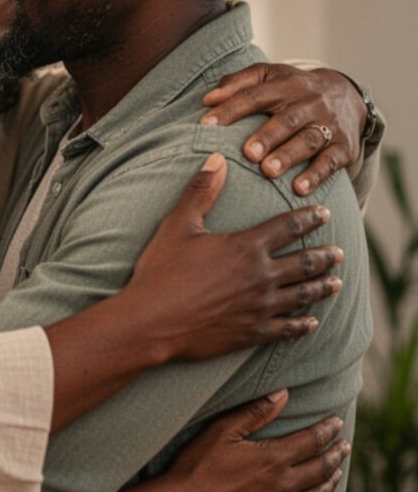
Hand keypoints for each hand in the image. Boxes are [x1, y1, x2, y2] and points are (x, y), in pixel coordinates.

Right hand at [131, 154, 340, 360]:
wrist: (152, 321)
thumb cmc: (161, 271)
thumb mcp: (177, 225)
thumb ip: (201, 191)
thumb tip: (217, 159)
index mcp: (245, 246)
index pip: (288, 226)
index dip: (309, 217)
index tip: (325, 212)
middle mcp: (261, 275)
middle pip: (305, 262)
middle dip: (325, 255)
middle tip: (339, 252)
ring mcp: (260, 306)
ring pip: (303, 295)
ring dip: (322, 287)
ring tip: (337, 283)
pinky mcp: (252, 332)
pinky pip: (287, 329)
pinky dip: (303, 324)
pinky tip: (312, 322)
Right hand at [162, 390, 348, 491]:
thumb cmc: (196, 465)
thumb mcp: (221, 431)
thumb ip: (254, 413)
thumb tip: (283, 394)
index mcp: (273, 459)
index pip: (311, 441)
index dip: (326, 430)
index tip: (337, 422)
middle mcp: (283, 486)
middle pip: (320, 468)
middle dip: (335, 455)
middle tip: (345, 446)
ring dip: (330, 482)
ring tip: (337, 472)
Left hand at [201, 63, 366, 194]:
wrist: (347, 95)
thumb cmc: (293, 90)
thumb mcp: (268, 77)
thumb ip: (237, 84)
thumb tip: (208, 100)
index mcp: (285, 85)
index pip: (254, 96)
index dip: (230, 109)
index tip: (206, 125)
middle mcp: (309, 103)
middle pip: (287, 119)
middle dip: (267, 136)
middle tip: (247, 153)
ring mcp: (329, 125)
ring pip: (309, 140)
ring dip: (289, 156)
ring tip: (268, 171)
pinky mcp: (345, 146)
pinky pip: (331, 162)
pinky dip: (317, 175)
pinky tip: (299, 189)